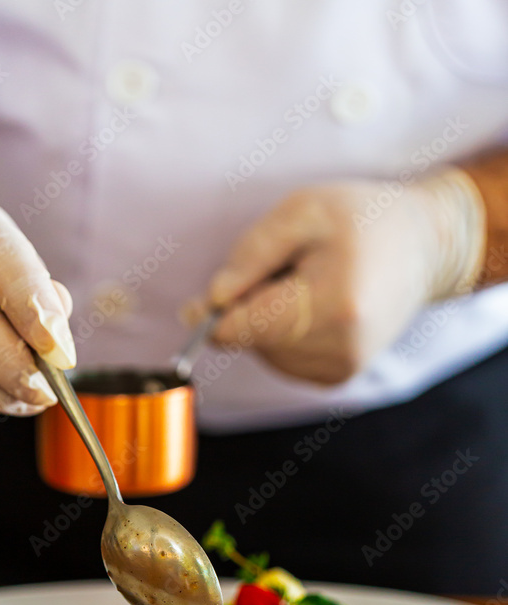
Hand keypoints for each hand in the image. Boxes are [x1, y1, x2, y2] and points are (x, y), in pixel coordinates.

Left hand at [203, 171, 484, 384]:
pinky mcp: (337, 377)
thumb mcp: (302, 211)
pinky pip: (281, 360)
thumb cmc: (360, 220)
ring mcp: (341, 368)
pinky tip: (313, 307)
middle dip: (248, 308)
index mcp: (333, 304)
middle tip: (281, 271)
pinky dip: (282, 335)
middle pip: (251, 341)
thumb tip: (211, 303)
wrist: (423, 247)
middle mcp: (340, 347)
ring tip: (305, 285)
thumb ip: (250, 255)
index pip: (243, 329)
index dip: (212, 316)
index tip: (198, 303)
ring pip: (263, 353)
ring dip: (266, 320)